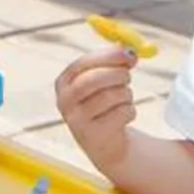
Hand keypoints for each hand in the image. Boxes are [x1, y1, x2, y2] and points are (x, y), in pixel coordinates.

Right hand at [54, 47, 140, 177]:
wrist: (104, 141)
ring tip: (124, 98)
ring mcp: (77, 121)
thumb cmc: (105, 101)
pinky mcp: (95, 137)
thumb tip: (130, 51)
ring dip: (127, 94)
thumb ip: (115, 61)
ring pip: (112, 96)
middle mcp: (65, 102)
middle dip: (118, 74)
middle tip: (128, 76)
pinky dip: (130, 111)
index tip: (129, 53)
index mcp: (63, 82)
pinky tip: (123, 116)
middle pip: (94, 80)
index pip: (83, 63)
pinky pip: (122, 113)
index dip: (108, 57)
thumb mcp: (105, 79)